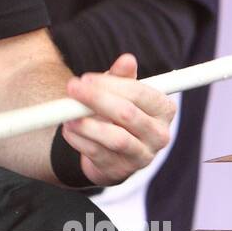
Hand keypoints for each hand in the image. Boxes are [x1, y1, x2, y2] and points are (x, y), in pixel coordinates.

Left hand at [62, 53, 175, 187]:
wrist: (110, 152)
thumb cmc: (117, 114)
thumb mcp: (119, 93)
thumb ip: (121, 77)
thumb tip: (127, 60)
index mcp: (164, 109)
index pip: (139, 93)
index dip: (110, 84)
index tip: (85, 78)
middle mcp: (159, 134)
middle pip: (127, 114)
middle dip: (96, 99)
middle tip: (72, 88)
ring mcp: (143, 156)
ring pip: (115, 139)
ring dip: (87, 124)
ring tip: (67, 115)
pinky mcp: (122, 171)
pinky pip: (99, 154)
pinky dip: (80, 140)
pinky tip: (68, 130)